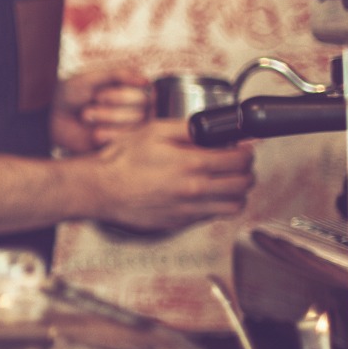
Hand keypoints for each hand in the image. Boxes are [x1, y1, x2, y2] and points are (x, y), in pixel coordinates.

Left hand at [51, 67, 150, 153]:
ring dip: (108, 119)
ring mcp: (132, 125)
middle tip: (91, 106)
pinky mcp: (124, 143)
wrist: (54, 120)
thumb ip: (118, 75)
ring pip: (137, 123)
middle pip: (143, 108)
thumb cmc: (71, 94)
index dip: (122, 95)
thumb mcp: (90, 78)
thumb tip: (147, 82)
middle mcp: (137, 106)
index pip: (145, 91)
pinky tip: (95, 134)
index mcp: (132, 87)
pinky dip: (111, 135)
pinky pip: (129, 141)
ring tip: (86, 116)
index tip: (98, 95)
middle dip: (113, 107)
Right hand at [83, 118, 254, 232]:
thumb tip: (214, 126)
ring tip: (226, 181)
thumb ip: (188, 128)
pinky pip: (213, 216)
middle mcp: (196, 190)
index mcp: (192, 164)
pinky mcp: (181, 222)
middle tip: (237, 163)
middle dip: (246, 170)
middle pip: (244, 184)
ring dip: (237, 192)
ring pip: (235, 205)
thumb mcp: (154, 130)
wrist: (101, 189)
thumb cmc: (122, 160)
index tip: (242, 148)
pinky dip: (216, 204)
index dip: (246, 151)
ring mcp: (190, 209)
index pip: (240, 160)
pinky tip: (204, 193)